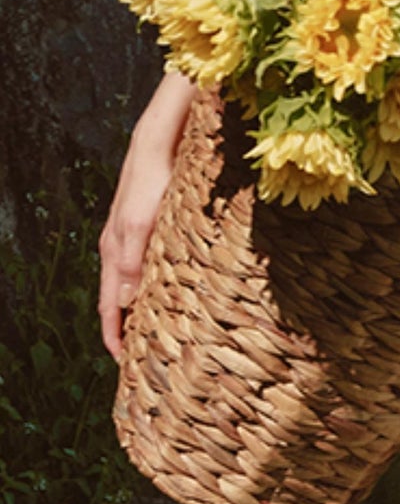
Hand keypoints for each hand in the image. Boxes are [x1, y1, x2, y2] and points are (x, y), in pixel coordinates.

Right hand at [99, 71, 194, 359]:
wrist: (167, 132)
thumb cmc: (154, 175)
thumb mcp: (143, 220)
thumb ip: (135, 260)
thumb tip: (127, 304)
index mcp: (116, 252)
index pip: (111, 307)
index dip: (115, 339)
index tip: (124, 371)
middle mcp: (125, 248)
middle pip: (124, 302)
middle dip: (133, 333)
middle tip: (150, 368)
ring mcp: (142, 238)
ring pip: (143, 287)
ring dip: (152, 314)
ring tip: (168, 343)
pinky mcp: (161, 226)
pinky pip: (158, 269)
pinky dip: (165, 291)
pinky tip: (184, 299)